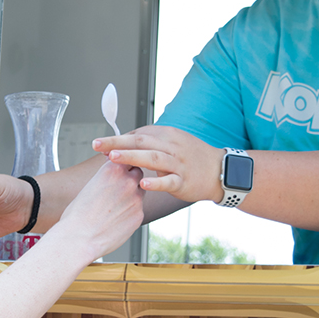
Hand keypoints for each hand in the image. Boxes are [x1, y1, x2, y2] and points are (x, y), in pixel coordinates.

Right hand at [52, 161, 144, 260]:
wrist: (79, 238)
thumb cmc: (77, 216)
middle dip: (131, 177)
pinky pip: (139, 209)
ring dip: (133, 194)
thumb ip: (105, 180)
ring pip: (141, 190)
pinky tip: (117, 220)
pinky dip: (131, 212)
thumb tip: (110, 182)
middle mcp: (127, 181)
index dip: (123, 163)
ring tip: (116, 206)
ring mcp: (136, 198)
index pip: (126, 157)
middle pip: (138, 171)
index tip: (120, 168)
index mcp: (111, 170)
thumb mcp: (88, 187)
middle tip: (120, 187)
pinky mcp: (139, 215)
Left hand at [93, 126, 224, 203]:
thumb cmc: (191, 157)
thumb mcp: (172, 143)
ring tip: (113, 157)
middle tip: (97, 145)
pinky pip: (169, 181)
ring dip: (132, 157)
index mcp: (167, 135)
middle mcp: (172, 146)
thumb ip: (150, 142)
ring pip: (153, 158)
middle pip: (142, 141)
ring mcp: (179, 164)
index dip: (118, 139)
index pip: (138, 134)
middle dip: (117, 143)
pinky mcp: (184, 181)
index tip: (100, 144)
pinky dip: (156, 182)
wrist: (221, 171)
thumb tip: (124, 142)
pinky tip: (142, 183)